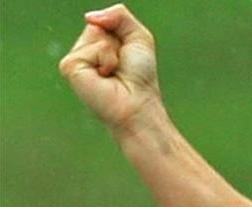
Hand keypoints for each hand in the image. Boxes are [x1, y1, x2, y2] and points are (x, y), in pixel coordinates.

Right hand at [59, 4, 161, 134]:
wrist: (137, 104)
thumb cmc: (140, 76)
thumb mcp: (139, 37)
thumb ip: (119, 15)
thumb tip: (89, 17)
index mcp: (96, 43)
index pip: (103, 19)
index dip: (122, 32)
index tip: (128, 54)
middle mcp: (83, 50)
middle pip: (98, 24)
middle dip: (118, 41)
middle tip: (121, 65)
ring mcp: (75, 58)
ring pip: (96, 33)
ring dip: (113, 52)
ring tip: (113, 72)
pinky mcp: (70, 66)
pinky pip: (94, 48)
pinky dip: (107, 59)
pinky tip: (104, 77)